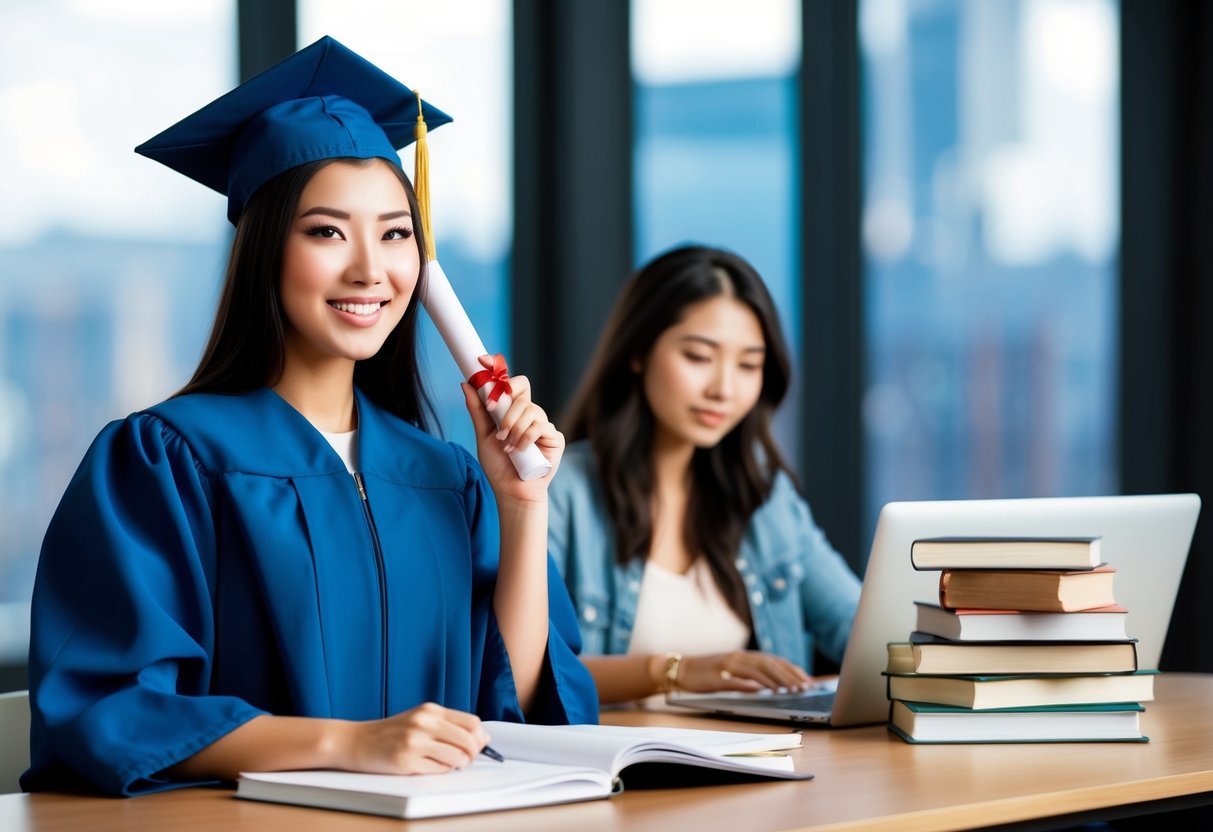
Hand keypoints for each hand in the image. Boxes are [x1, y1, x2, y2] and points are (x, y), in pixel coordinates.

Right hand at [342, 702, 490, 774]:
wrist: (357, 741)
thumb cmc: (391, 733)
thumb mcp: (420, 719)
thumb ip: (448, 725)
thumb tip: (483, 737)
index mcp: (430, 710)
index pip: (471, 722)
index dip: (479, 737)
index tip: (477, 745)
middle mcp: (424, 722)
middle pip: (468, 740)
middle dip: (473, 754)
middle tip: (466, 759)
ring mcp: (415, 741)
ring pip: (456, 757)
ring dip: (458, 764)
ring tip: (448, 763)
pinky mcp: (406, 761)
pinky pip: (439, 769)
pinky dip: (442, 770)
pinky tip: (431, 766)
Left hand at [462, 355, 563, 500]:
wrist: (512, 491)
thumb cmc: (499, 466)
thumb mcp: (483, 435)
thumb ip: (477, 410)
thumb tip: (465, 383)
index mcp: (513, 410)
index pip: (508, 382)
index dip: (497, 369)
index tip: (481, 361)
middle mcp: (529, 413)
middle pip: (521, 387)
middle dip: (506, 403)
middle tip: (494, 415)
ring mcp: (543, 424)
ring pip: (529, 409)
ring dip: (513, 427)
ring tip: (506, 446)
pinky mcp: (555, 437)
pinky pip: (540, 426)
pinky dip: (525, 438)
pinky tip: (519, 451)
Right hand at [677, 651, 812, 693]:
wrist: (680, 670)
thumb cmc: (705, 674)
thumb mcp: (730, 673)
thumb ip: (748, 676)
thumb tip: (769, 686)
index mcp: (743, 656)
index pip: (773, 661)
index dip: (791, 669)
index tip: (806, 680)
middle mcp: (739, 657)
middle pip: (770, 664)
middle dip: (790, 675)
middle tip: (805, 686)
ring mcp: (729, 665)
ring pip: (759, 670)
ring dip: (778, 680)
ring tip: (792, 689)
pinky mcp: (720, 676)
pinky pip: (741, 680)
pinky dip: (756, 684)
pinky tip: (767, 691)